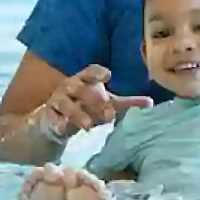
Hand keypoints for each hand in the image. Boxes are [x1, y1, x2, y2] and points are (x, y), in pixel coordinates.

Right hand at [32, 65, 151, 140]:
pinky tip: (62, 128)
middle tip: (109, 114)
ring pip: (65, 103)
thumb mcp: (105, 104)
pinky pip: (51, 116)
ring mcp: (57, 100)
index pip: (90, 71)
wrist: (55, 121)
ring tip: (88, 126)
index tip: (108, 75)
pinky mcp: (48, 114)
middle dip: (95, 100)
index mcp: (84, 80)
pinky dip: (57, 122)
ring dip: (77, 113)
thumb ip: (126, 103)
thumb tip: (151, 102)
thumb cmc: (84, 107)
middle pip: (81, 88)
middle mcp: (70, 86)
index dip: (97, 72)